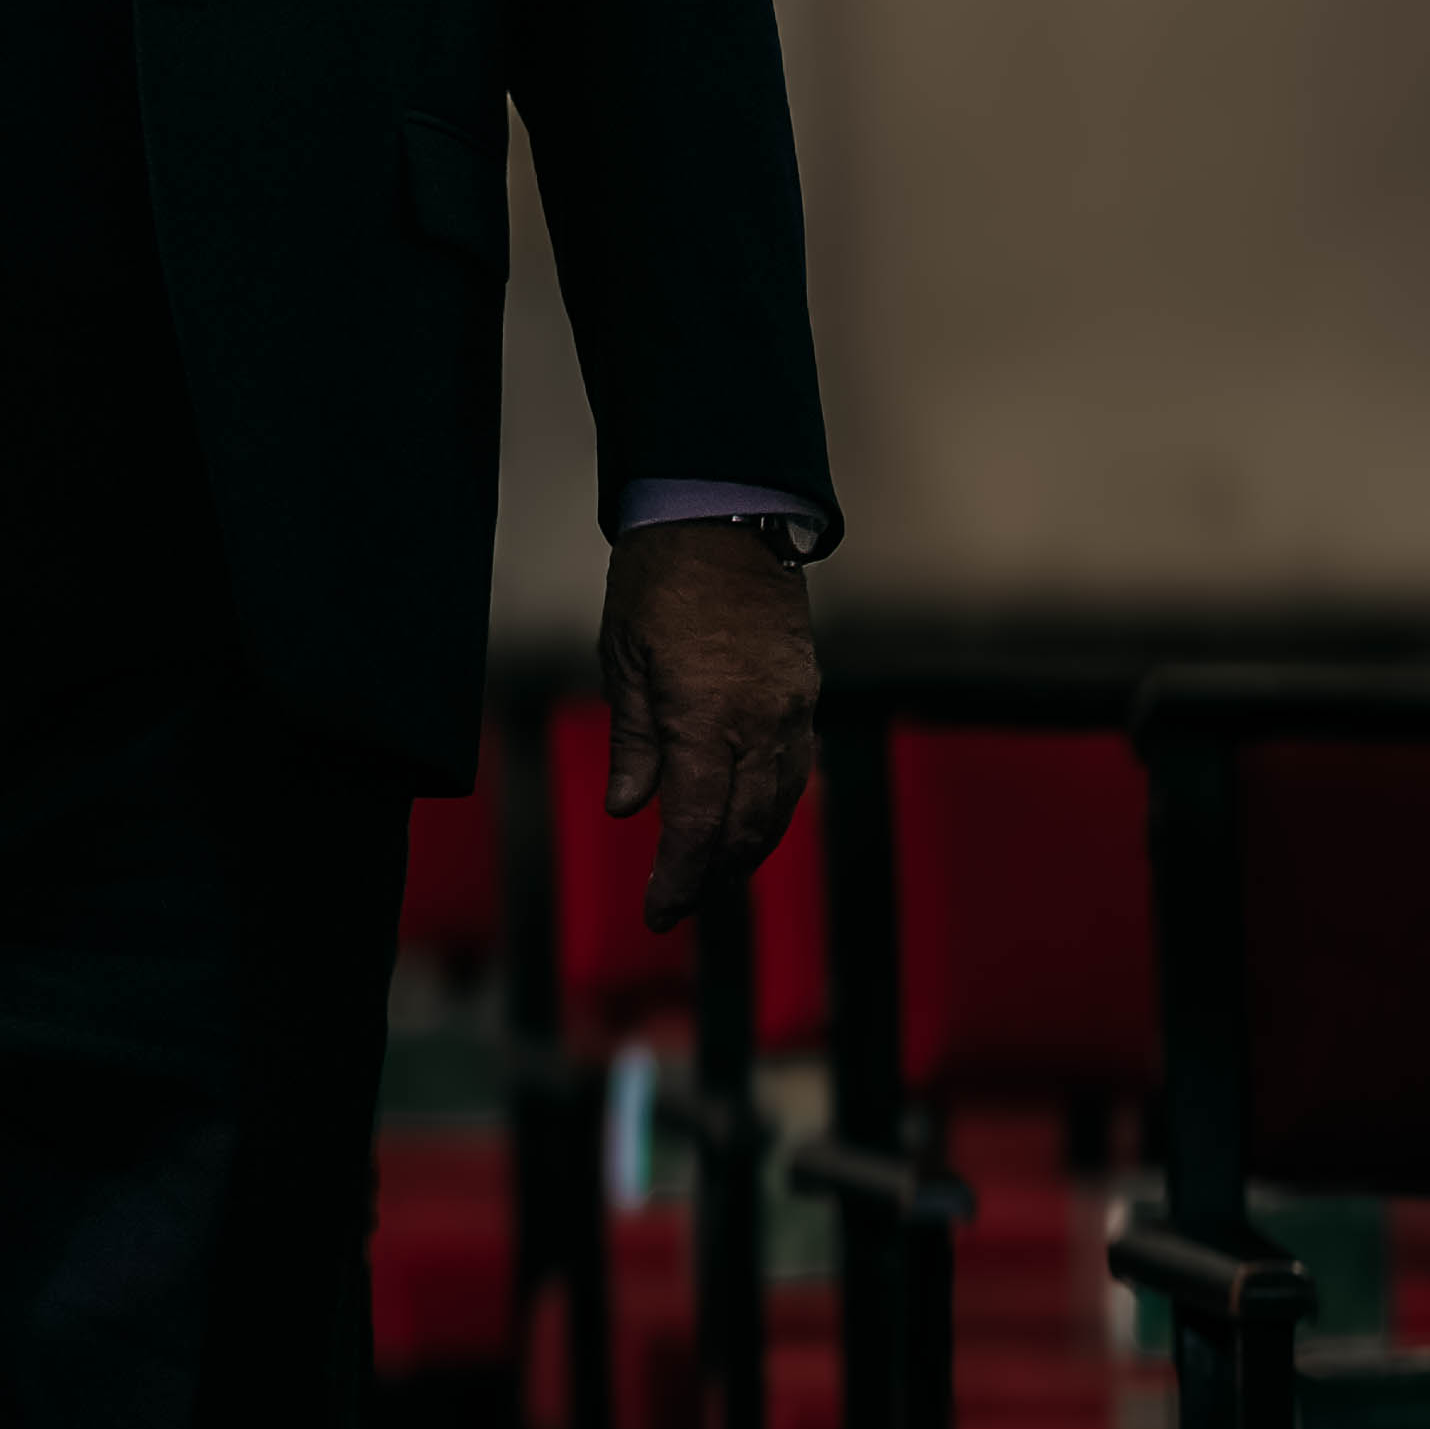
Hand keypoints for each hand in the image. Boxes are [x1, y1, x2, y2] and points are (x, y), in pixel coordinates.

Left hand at [595, 520, 816, 932]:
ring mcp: (792, 708)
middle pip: (744, 827)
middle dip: (709, 875)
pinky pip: (795, 768)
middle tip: (675, 904)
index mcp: (706, 716)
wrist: (724, 513)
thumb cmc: (659, 581)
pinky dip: (772, 806)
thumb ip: (633, 739)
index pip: (697, 824)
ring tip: (708, 874)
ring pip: (779, 805)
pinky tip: (747, 820)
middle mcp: (760, 721)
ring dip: (745, 849)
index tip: (659, 914)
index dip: (679, 878)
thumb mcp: (624, 658)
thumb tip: (627, 808)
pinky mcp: (806, 692)